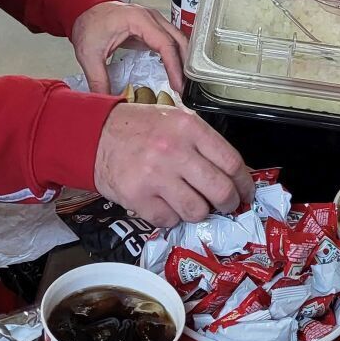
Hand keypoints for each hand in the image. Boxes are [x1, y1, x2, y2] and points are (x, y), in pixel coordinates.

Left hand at [70, 0, 187, 94]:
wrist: (84, 8)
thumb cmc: (88, 23)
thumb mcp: (89, 54)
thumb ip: (99, 79)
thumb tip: (107, 102)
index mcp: (139, 19)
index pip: (165, 44)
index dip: (174, 67)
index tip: (179, 86)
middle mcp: (151, 17)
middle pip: (179, 40)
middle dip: (185, 65)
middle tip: (186, 89)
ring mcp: (154, 21)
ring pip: (178, 40)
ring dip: (183, 61)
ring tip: (183, 84)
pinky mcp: (152, 28)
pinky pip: (170, 42)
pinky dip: (175, 57)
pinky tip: (175, 73)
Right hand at [93, 103, 252, 226]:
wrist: (94, 135)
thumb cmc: (139, 128)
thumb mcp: (176, 119)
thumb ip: (204, 143)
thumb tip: (235, 174)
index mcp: (189, 127)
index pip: (232, 162)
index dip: (244, 184)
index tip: (245, 192)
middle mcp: (174, 151)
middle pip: (220, 191)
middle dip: (228, 204)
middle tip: (225, 205)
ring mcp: (155, 176)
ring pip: (197, 211)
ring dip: (198, 212)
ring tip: (189, 202)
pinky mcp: (138, 197)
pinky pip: (169, 220)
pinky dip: (171, 217)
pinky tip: (164, 204)